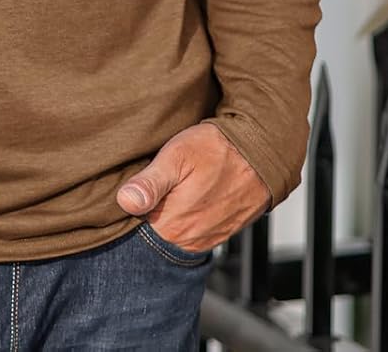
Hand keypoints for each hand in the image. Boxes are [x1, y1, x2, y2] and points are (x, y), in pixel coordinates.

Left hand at [114, 121, 270, 253]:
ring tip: (169, 191)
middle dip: (146, 215)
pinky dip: (186, 219)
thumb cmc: (217, 149)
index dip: (128, 212)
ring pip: (174, 234)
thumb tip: (125, 202)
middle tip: (149, 187)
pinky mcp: (221, 233)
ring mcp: (207, 238)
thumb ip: (150, 182)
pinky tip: (186, 198)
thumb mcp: (176, 156)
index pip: (135, 231)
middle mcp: (190, 239)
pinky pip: (194, 233)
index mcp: (173, 225)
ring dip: (167, 217)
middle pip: (154, 235)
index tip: (127, 193)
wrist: (262, 150)